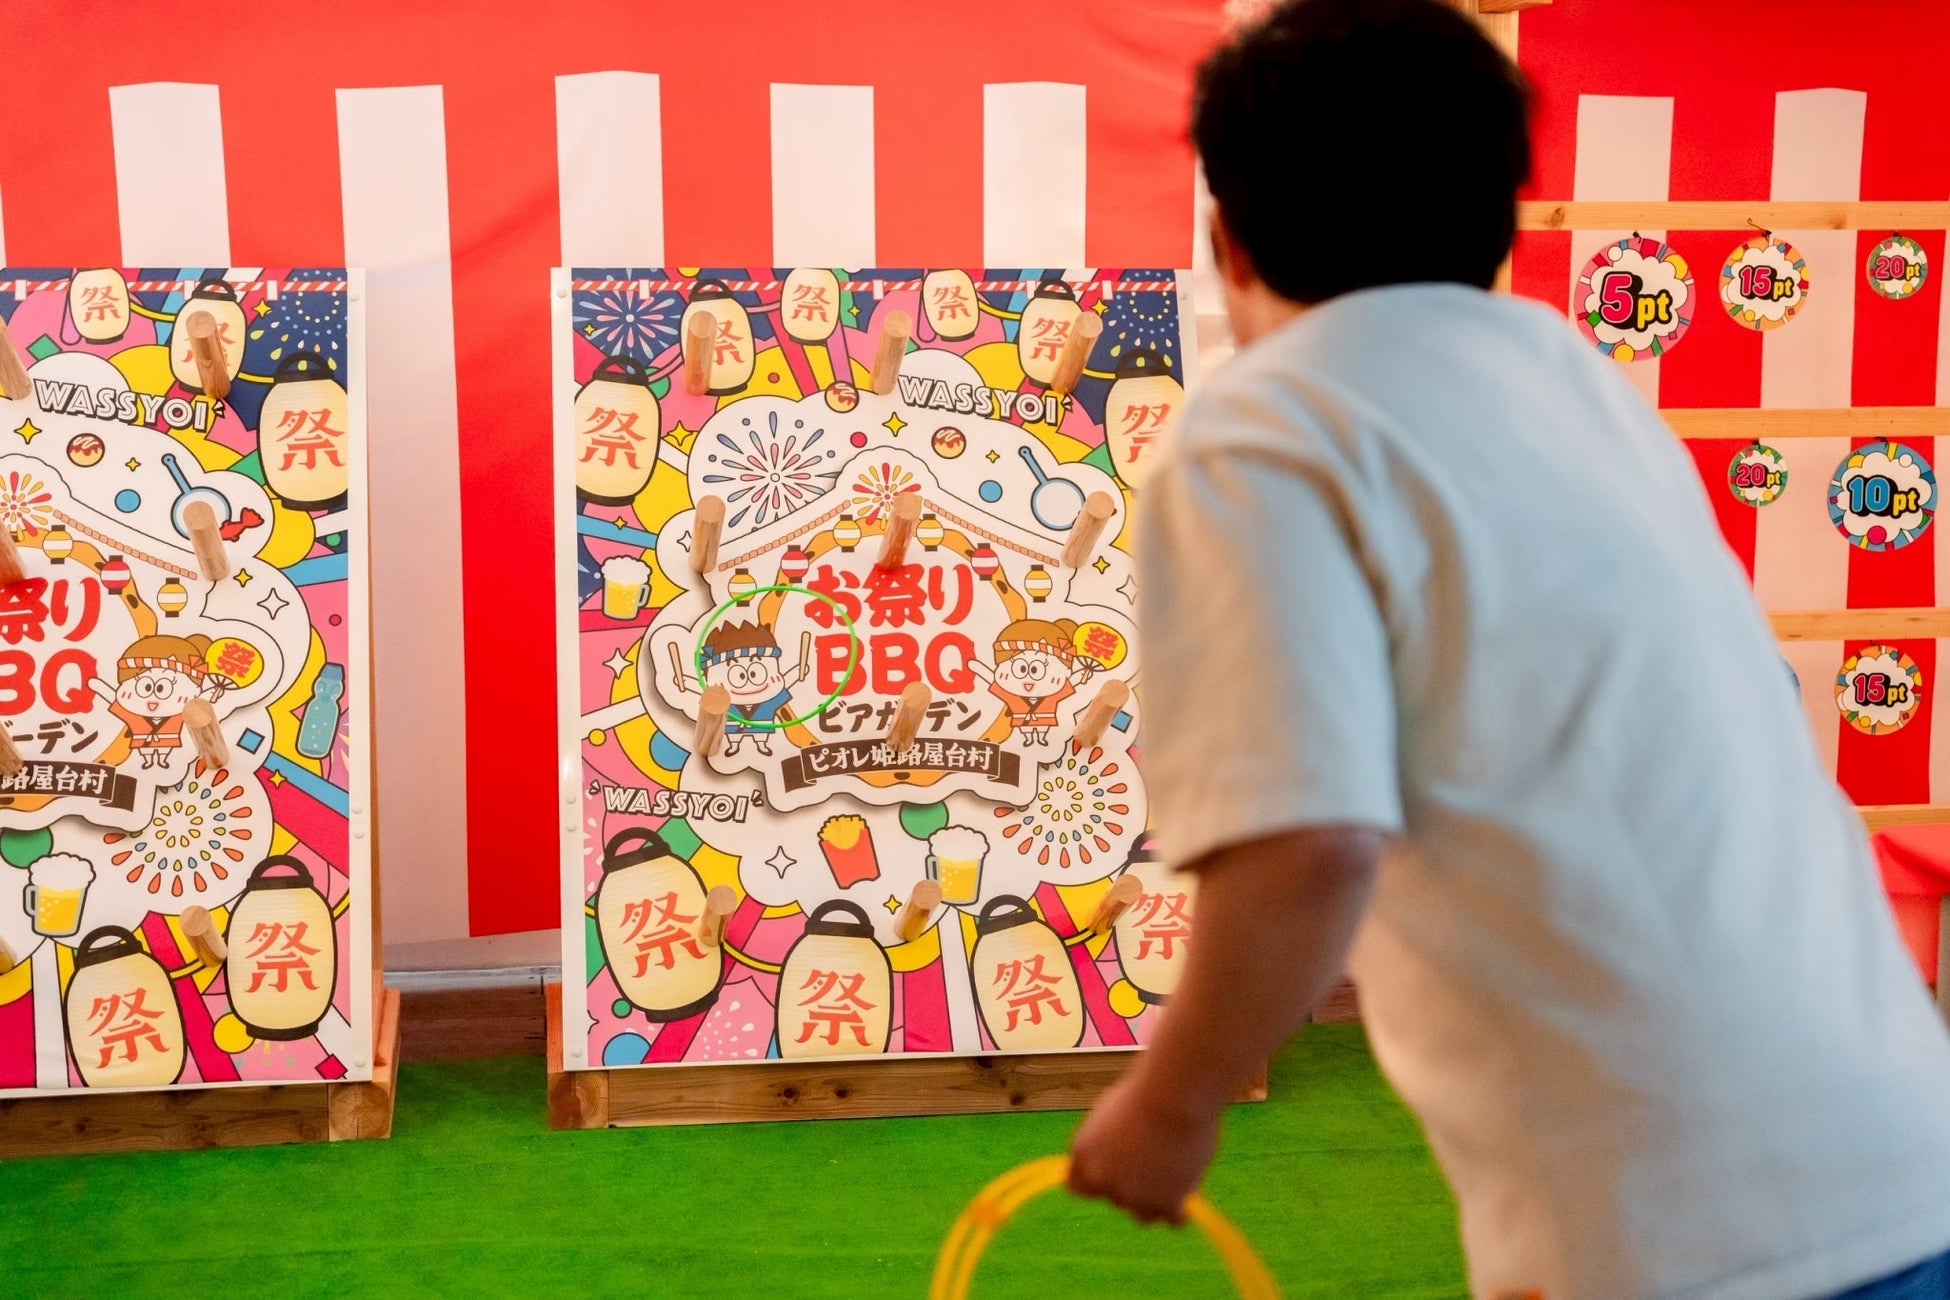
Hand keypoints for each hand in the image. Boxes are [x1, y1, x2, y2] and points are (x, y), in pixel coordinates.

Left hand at [1067, 1069, 1220, 1226]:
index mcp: (1082, 1156)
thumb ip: (1108, 1144)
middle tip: (1156, 1156)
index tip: (1116, 1171)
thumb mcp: (1112, 1115)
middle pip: (1116, 1199)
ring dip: (1156, 1200)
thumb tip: (1115, 1163)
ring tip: (1174, 1170)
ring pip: (1144, 1215)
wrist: (1174, 1096)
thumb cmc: (1147, 1094)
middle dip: (1133, 1185)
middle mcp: (1102, 1182)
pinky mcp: (1166, 1205)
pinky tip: (1189, 1186)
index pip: (1079, 1187)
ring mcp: (1133, 1197)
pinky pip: (1174, 1219)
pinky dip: (1182, 1208)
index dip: (1099, 1179)